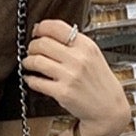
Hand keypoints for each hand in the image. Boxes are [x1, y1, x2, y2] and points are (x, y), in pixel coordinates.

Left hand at [22, 19, 130, 135]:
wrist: (108, 108)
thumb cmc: (99, 82)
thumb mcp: (93, 56)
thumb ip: (74, 44)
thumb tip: (48, 33)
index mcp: (86, 45)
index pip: (57, 27)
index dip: (41, 27)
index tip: (36, 31)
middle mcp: (78, 58)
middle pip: (43, 43)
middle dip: (32, 46)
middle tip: (31, 50)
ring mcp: (69, 76)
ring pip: (36, 61)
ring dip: (28, 61)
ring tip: (28, 63)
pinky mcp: (62, 92)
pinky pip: (37, 82)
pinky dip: (30, 79)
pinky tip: (30, 78)